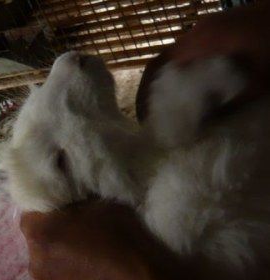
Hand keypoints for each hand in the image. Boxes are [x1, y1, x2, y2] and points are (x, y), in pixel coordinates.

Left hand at [20, 201, 176, 279]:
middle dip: (51, 240)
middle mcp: (34, 261)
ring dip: (59, 264)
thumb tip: (64, 205)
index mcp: (39, 232)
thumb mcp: (97, 204)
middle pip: (37, 245)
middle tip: (77, 239)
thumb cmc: (120, 237)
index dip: (45, 214)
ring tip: (86, 263)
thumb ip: (72, 204)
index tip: (62, 215)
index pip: (29, 216)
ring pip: (47, 269)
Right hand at [136, 1, 269, 120]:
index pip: (157, 66)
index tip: (145, 119)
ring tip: (180, 108)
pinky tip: (204, 90)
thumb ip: (229, 106)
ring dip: (177, 83)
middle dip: (159, 91)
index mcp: (202, 40)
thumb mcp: (261, 82)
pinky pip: (198, 51)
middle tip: (161, 119)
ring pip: (182, 57)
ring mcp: (214, 25)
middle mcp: (201, 30)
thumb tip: (200, 129)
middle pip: (166, 62)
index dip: (145, 93)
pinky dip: (193, 72)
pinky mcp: (226, 26)